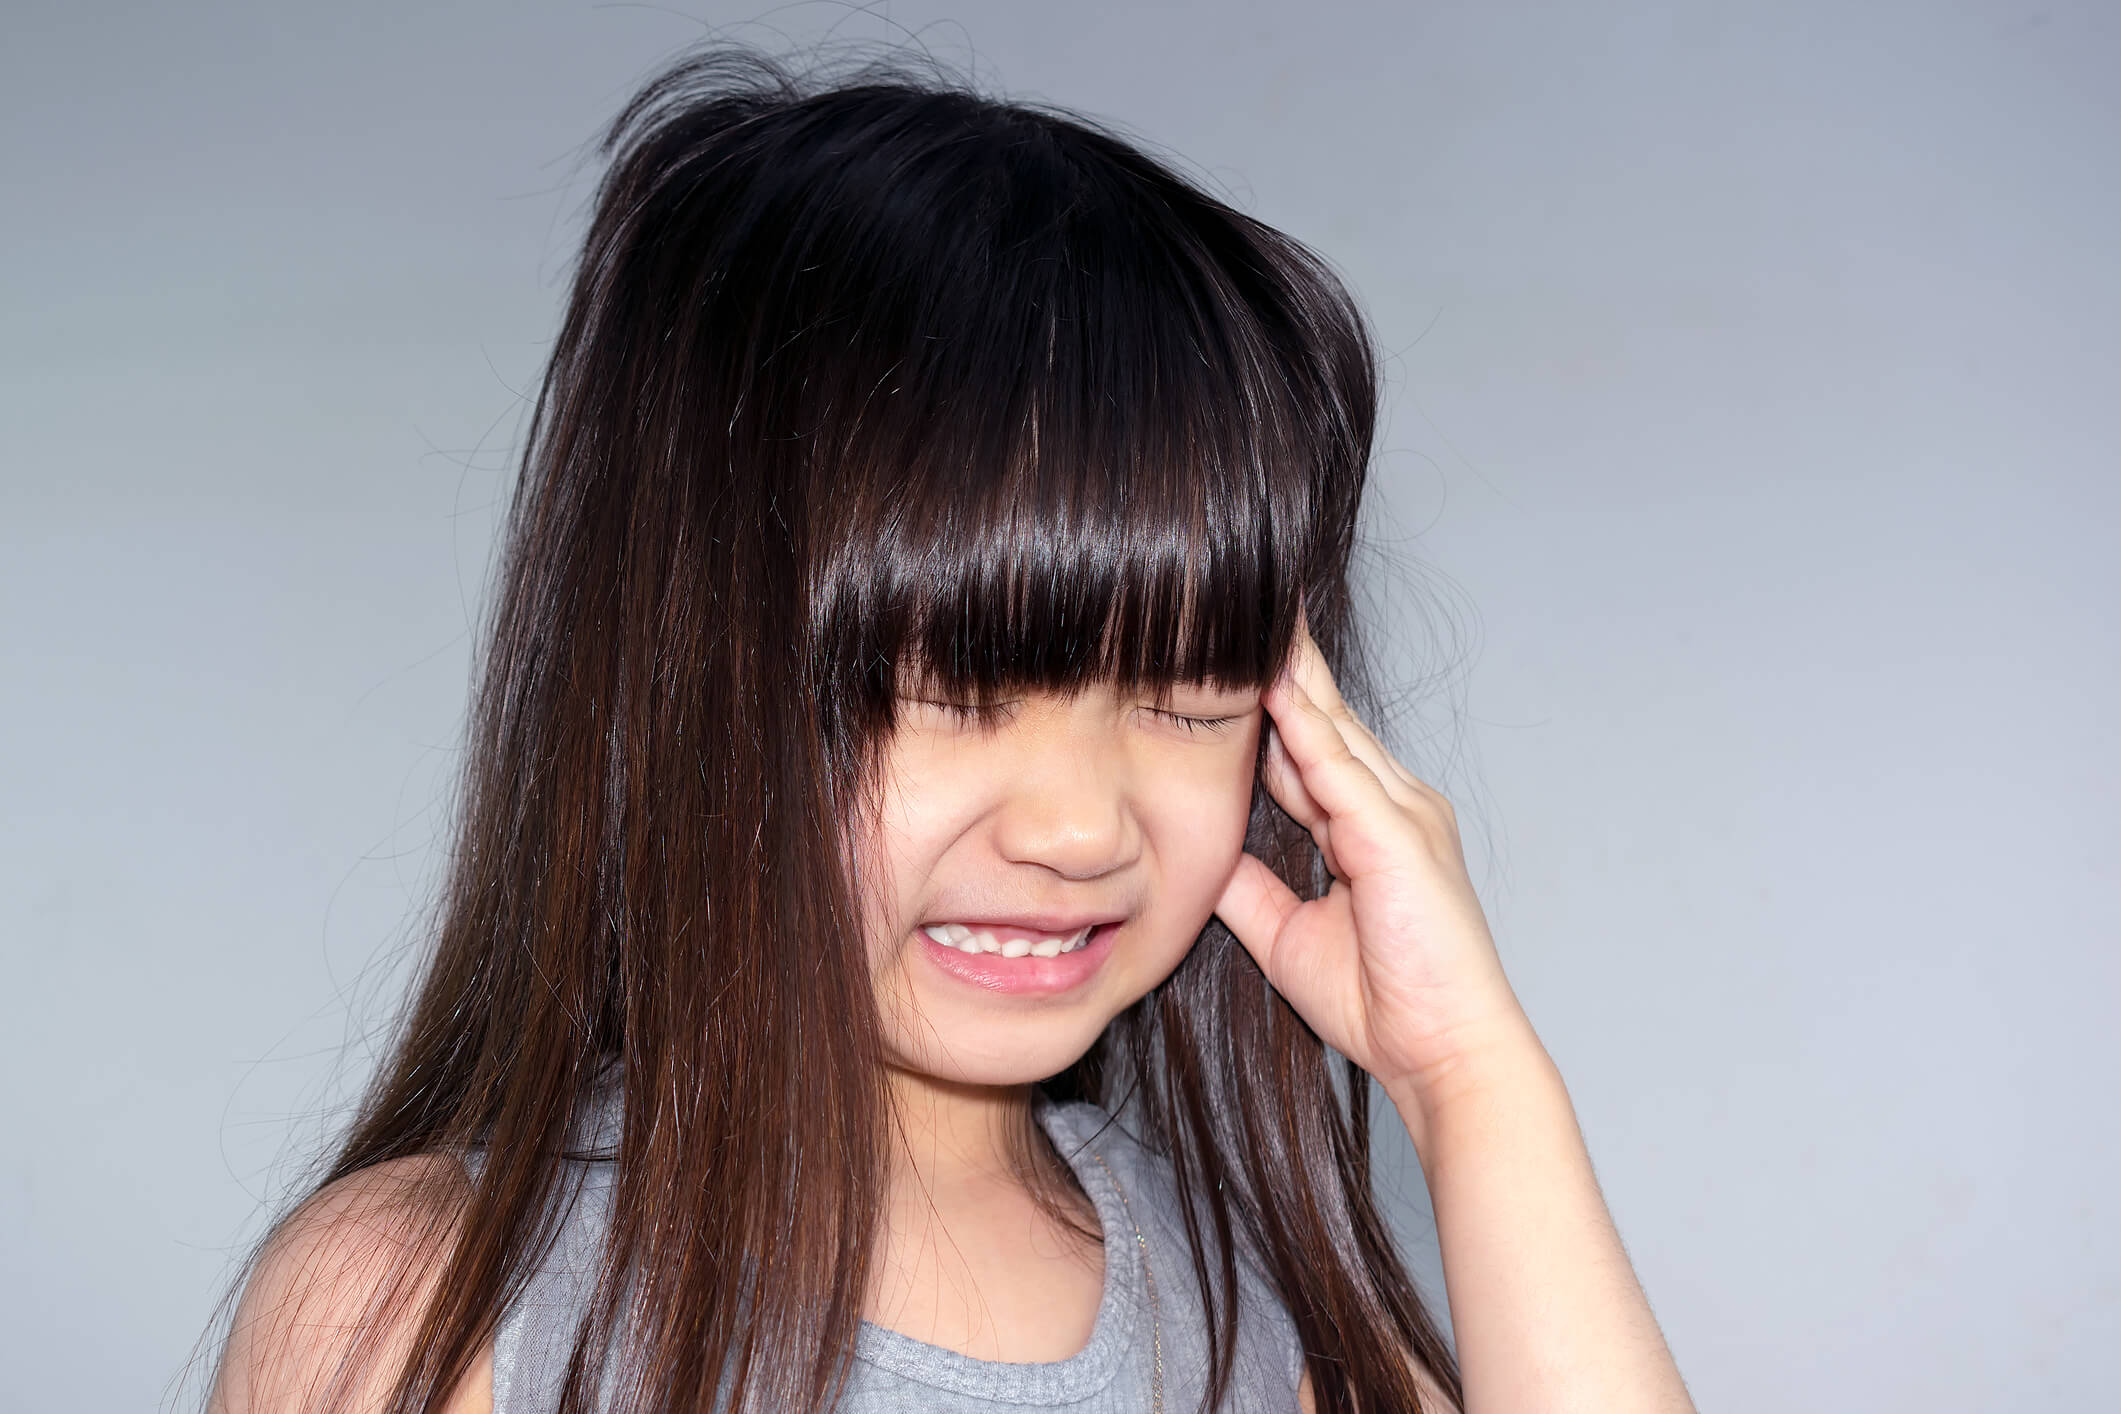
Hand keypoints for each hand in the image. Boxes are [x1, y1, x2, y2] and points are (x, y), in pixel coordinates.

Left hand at [1215, 615, 1539, 1120]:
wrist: (1442, 1055)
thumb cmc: (1384, 1003)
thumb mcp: (1289, 935)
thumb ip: (1250, 891)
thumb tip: (1201, 854)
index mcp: (1370, 825)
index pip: (1310, 746)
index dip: (1270, 703)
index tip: (1227, 659)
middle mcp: (1393, 805)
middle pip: (1326, 718)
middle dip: (1284, 664)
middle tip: (1241, 602)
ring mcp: (1403, 816)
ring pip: (1335, 730)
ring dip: (1290, 677)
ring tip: (1250, 622)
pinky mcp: (1402, 840)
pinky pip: (1346, 774)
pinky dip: (1309, 733)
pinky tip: (1275, 696)